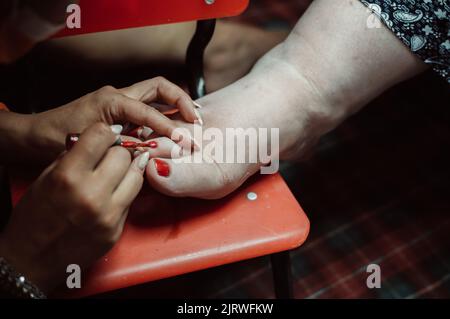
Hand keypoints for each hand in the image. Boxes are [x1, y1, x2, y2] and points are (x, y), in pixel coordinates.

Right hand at [0, 123, 149, 292]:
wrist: (32, 259)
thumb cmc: (35, 216)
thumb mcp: (47, 177)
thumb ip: (74, 156)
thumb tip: (102, 139)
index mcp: (67, 176)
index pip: (101, 136)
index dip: (104, 134)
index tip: (103, 137)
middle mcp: (90, 194)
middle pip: (123, 154)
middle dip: (116, 152)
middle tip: (109, 156)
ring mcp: (108, 214)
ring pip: (136, 174)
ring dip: (128, 169)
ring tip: (116, 171)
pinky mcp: (117, 230)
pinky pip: (133, 198)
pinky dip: (127, 189)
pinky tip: (116, 189)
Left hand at [28, 77, 200, 161]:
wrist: (36, 135)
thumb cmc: (58, 138)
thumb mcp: (93, 145)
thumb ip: (125, 147)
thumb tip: (155, 152)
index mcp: (113, 100)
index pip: (150, 111)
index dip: (170, 127)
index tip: (185, 141)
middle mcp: (118, 95)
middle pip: (159, 87)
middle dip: (181, 100)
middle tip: (196, 120)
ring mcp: (118, 100)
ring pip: (155, 95)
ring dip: (175, 106)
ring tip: (191, 123)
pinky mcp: (117, 109)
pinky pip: (146, 107)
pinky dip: (162, 115)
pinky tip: (171, 130)